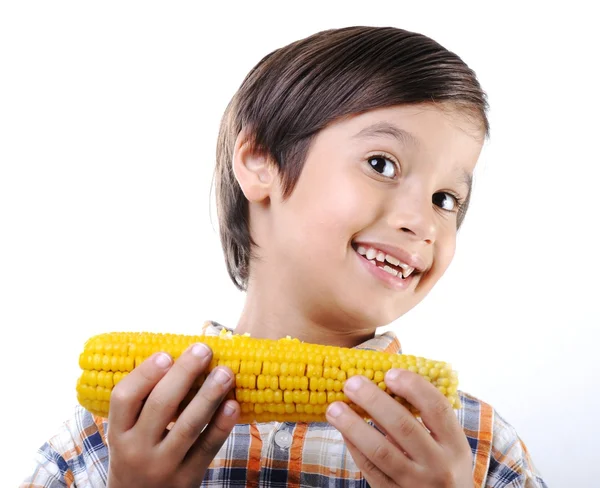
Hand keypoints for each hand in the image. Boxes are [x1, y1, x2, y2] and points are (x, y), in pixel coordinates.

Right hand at [106, 343, 238, 487]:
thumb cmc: (137, 457)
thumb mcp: (127, 435)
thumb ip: (143, 404)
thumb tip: (178, 357)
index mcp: (118, 433)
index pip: (124, 398)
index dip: (145, 373)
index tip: (167, 353)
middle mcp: (136, 450)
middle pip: (160, 405)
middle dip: (184, 373)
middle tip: (203, 349)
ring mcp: (162, 466)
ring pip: (188, 425)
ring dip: (209, 395)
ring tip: (225, 372)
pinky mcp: (186, 479)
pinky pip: (207, 448)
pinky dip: (221, 426)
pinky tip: (233, 405)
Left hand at [326, 369, 472, 487]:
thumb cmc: (443, 471)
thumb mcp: (448, 448)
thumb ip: (425, 421)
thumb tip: (386, 383)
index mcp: (456, 446)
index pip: (436, 408)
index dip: (413, 386)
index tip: (389, 372)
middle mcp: (439, 466)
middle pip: (403, 426)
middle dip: (373, 400)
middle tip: (351, 383)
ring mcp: (416, 484)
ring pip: (380, 451)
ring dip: (353, 425)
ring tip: (334, 407)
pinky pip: (370, 469)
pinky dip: (354, 447)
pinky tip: (343, 431)